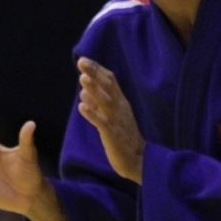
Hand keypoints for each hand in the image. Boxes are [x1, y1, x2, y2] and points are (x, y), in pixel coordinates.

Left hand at [77, 57, 145, 184]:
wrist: (139, 160)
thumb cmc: (124, 137)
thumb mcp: (112, 117)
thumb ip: (98, 104)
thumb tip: (83, 91)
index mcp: (120, 103)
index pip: (110, 81)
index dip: (98, 70)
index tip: (84, 60)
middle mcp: (119, 108)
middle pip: (107, 87)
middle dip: (95, 73)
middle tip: (82, 61)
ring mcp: (116, 121)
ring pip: (105, 102)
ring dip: (94, 89)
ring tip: (82, 78)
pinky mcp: (112, 135)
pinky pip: (102, 123)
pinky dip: (92, 114)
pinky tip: (81, 107)